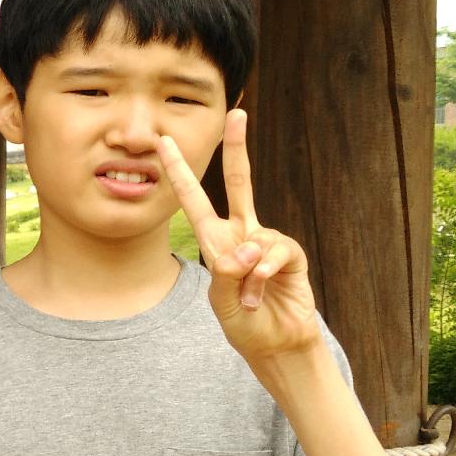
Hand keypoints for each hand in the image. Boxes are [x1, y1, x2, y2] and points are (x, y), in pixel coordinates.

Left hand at [157, 110, 321, 362]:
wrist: (275, 343)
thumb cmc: (243, 322)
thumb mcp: (220, 298)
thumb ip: (226, 271)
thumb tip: (247, 248)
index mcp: (215, 240)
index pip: (193, 199)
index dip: (179, 172)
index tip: (165, 142)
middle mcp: (241, 234)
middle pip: (240, 182)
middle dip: (238, 148)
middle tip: (237, 112)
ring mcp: (267, 242)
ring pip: (257, 238)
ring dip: (249, 274)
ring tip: (247, 298)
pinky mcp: (291, 255)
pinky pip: (276, 253)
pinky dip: (266, 276)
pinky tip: (262, 293)